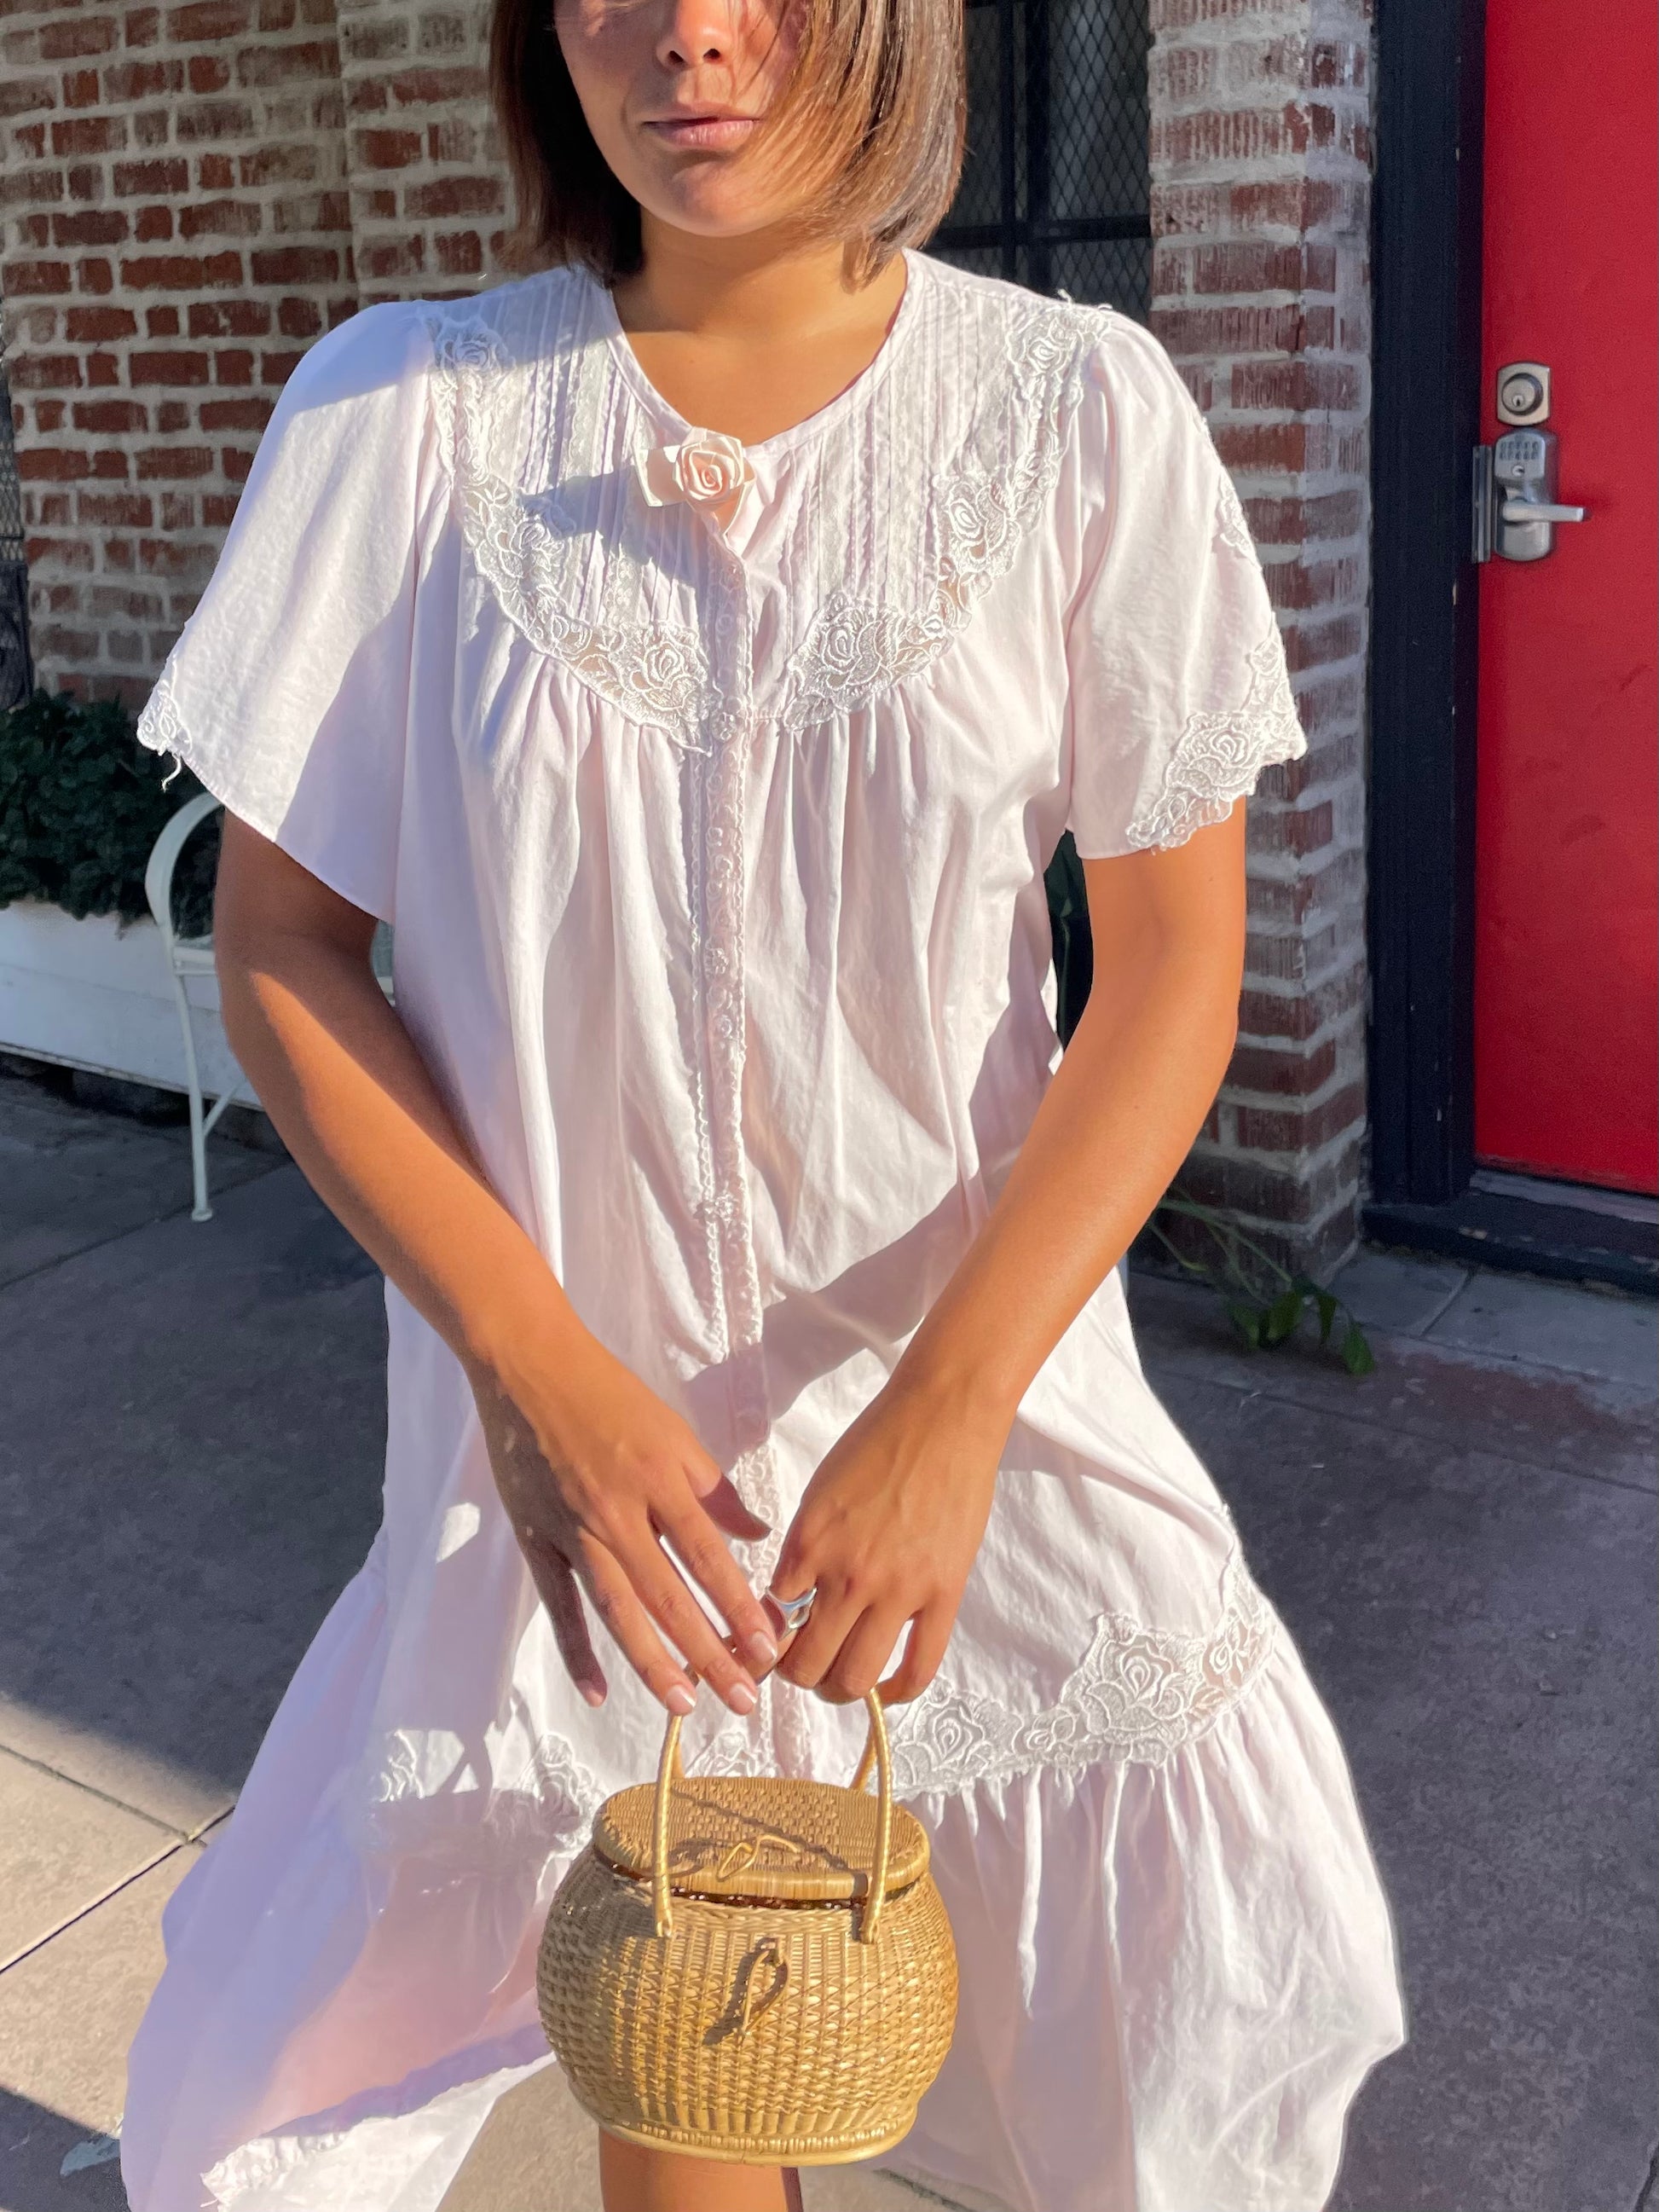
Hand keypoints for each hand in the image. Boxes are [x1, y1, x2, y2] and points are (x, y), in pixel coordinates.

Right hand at [470, 1328, 779, 1718]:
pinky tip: (597, 1692)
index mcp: (661, 1480)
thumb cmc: (610, 1395)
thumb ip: (715, 1489)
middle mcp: (618, 1511)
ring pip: (618, 1610)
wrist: (529, 1366)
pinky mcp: (537, 1540)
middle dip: (709, 1652)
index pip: (709, 1556)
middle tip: (742, 1699)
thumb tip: (758, 1535)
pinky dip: (576, 1652)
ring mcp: (573, 1530)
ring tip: (685, 1706)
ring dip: (653, 1664)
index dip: (739, 1605)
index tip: (768, 1647)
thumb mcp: (675, 1432)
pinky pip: (559, 1605)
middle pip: (669, 1596)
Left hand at [769, 1363, 1006, 1704]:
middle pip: (807, 1664)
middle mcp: (847, 1575)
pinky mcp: (943, 1595)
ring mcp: (898, 1590)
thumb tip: (792, 1600)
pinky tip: (885, 1690)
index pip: (770, 1621)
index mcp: (808, 1544)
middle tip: (801, 1666)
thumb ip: (804, 1549)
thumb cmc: (876, 1444)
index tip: (767, 1646)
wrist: (942, 1417)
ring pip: (855, 1678)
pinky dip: (896, 1693)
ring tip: (838, 1679)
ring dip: (838, 1690)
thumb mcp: (819, 1494)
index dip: (764, 1641)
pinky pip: (919, 1668)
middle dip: (795, 1676)